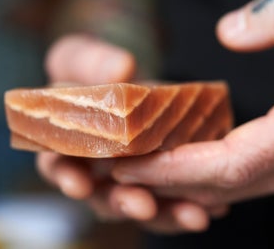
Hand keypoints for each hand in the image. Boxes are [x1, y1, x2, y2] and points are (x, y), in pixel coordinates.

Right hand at [37, 34, 226, 232]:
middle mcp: (99, 169)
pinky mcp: (160, 173)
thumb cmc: (94, 69)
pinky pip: (172, 196)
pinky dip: (189, 204)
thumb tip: (121, 69)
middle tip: (143, 206)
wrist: (124, 76)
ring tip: (192, 216)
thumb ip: (91, 62)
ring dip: (166, 213)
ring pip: (143, 202)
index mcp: (68, 144)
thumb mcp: (83, 56)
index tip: (79, 184)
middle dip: (123, 203)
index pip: (59, 165)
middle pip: (104, 195)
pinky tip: (214, 208)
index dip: (66, 176)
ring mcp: (131, 174)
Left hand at [110, 0, 273, 208]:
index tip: (124, 163)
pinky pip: (244, 180)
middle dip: (162, 180)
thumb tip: (228, 34)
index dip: (173, 168)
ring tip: (132, 163)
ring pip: (231, 189)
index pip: (229, 164)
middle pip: (221, 185)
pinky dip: (205, 175)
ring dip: (179, 181)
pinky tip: (176, 159)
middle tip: (110, 165)